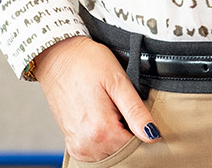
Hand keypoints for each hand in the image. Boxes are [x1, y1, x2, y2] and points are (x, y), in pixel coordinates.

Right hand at [32, 36, 159, 160]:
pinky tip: (101, 119)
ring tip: (109, 111)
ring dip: (116, 137)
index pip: (137, 146)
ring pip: (112, 154)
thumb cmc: (86, 63)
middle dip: (129, 134)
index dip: (143, 130)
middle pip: (124, 151)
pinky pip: (98, 152)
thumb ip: (136, 112)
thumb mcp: (117, 81)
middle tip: (120, 107)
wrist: (58, 58)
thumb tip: (153, 135)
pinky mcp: (73, 146)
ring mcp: (78, 147)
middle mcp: (87, 144)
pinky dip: (105, 140)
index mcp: (100, 130)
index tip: (137, 113)